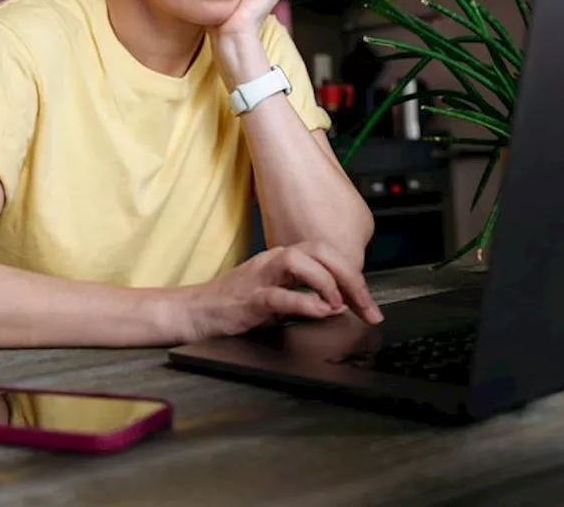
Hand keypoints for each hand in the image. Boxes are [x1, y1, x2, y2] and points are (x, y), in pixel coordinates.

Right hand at [168, 241, 382, 343]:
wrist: (193, 312)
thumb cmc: (233, 305)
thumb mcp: (276, 296)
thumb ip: (305, 296)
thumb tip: (339, 304)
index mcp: (283, 260)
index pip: (327, 255)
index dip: (354, 278)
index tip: (370, 306)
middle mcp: (274, 261)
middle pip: (320, 250)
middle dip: (349, 276)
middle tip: (366, 304)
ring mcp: (260, 277)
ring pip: (301, 262)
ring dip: (327, 282)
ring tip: (339, 304)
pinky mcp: (248, 299)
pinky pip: (279, 295)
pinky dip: (305, 302)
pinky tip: (321, 312)